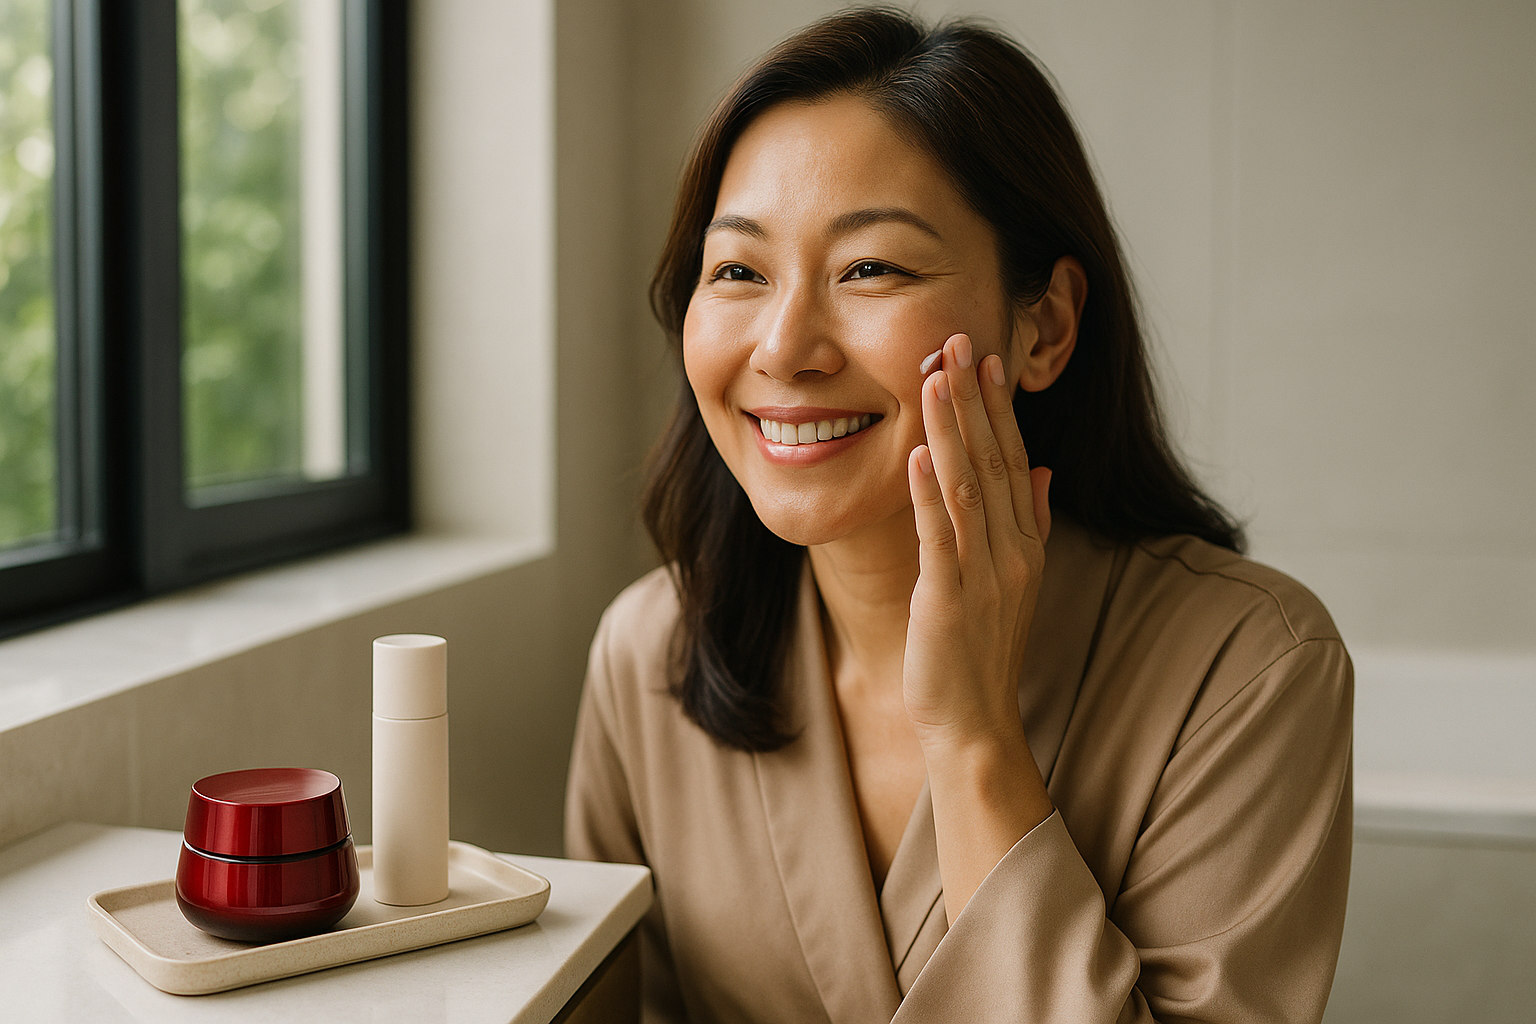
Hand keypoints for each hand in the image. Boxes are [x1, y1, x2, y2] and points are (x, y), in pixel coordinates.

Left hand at [903, 332, 1051, 748]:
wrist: (975, 723)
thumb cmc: (983, 652)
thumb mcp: (1015, 581)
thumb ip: (1029, 521)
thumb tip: (1039, 466)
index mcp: (1025, 543)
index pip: (1013, 460)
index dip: (998, 408)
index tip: (985, 358)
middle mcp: (1012, 551)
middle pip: (994, 460)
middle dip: (975, 399)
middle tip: (959, 340)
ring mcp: (985, 574)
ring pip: (968, 486)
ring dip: (952, 429)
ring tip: (935, 377)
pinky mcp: (951, 599)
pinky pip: (940, 536)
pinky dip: (929, 492)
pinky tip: (918, 453)